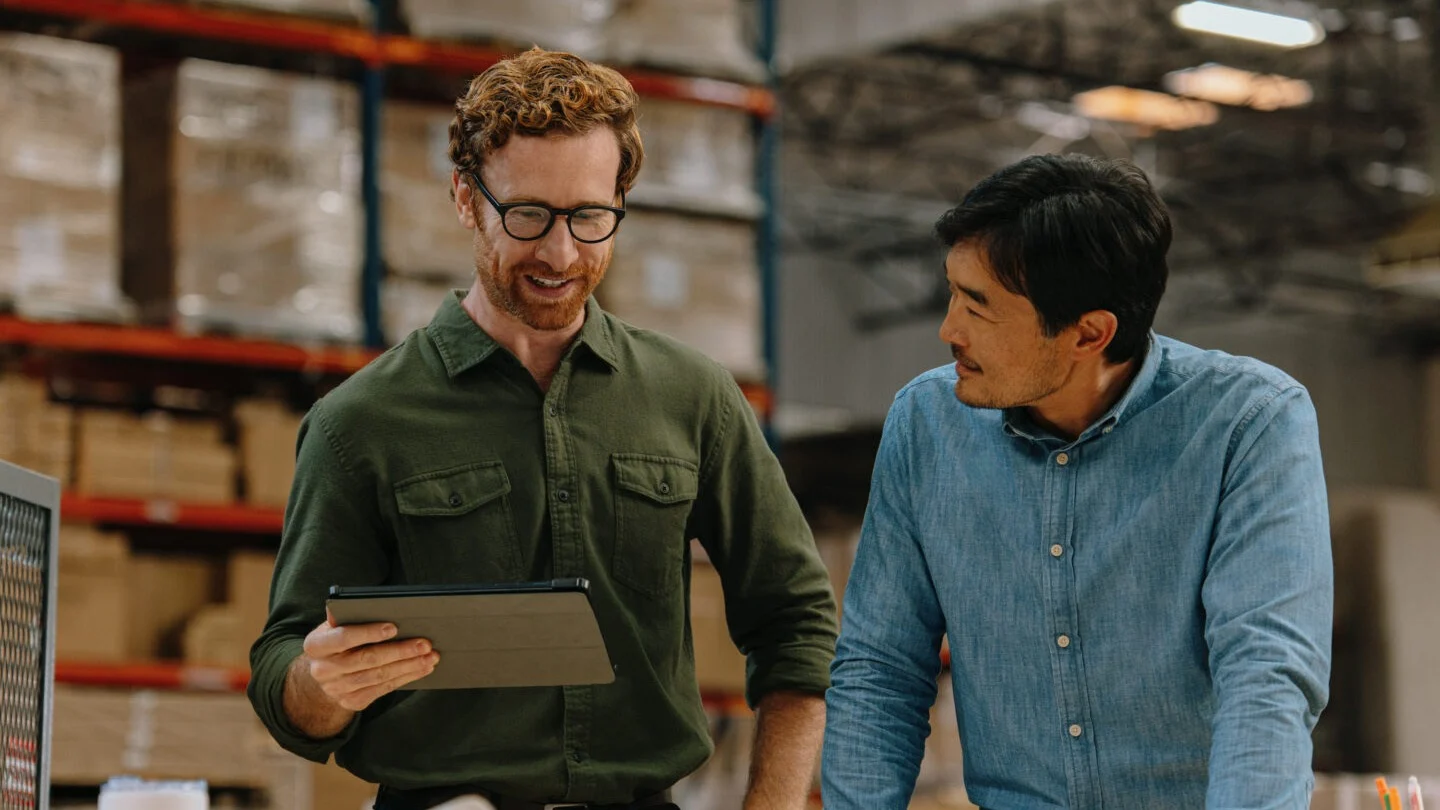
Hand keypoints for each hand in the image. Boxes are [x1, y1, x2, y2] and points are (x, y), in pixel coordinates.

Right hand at [299, 614, 439, 711]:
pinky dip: (406, 678)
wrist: (324, 673)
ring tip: (430, 656)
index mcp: (316, 645)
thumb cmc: (336, 640)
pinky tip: (422, 668)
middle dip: (400, 651)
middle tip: (424, 643)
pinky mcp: (352, 702)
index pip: (343, 637)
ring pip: (379, 677)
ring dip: (409, 666)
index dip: (369, 633)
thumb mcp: (334, 626)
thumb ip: (348, 615)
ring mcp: (337, 689)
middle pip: (367, 659)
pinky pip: (383, 689)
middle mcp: (323, 670)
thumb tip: (368, 603)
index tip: (394, 627)